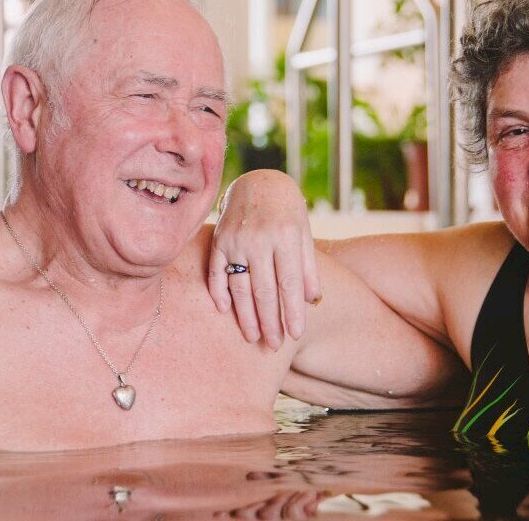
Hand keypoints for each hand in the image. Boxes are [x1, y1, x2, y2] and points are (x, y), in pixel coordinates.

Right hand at [208, 170, 319, 347]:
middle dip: (270, 321)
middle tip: (273, 345)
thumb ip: (308, 267)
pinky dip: (219, 293)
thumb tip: (312, 301)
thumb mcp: (304, 234)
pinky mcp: (218, 240)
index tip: (295, 334)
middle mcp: (259, 239)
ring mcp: (235, 240)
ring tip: (253, 337)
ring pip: (240, 286)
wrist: (259, 182)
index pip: (289, 283)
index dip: (292, 312)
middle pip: (264, 290)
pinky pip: (216, 272)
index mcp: (286, 236)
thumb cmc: (288, 212)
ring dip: (246, 315)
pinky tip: (225, 311)